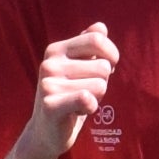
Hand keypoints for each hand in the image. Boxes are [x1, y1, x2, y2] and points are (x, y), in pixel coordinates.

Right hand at [29, 19, 120, 140]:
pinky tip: (77, 112)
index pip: (97, 39)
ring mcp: (48, 84)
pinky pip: (88, 99)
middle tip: (85, 92)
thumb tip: (101, 27)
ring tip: (78, 103)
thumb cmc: (69, 97)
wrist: (46, 132)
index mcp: (56, 50)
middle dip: (102, 82)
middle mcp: (49, 63)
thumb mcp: (79, 68)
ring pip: (100, 85)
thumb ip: (89, 46)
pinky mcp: (50, 105)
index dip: (112, 54)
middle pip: (103, 66)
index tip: (109, 67)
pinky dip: (91, 107)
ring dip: (96, 97)